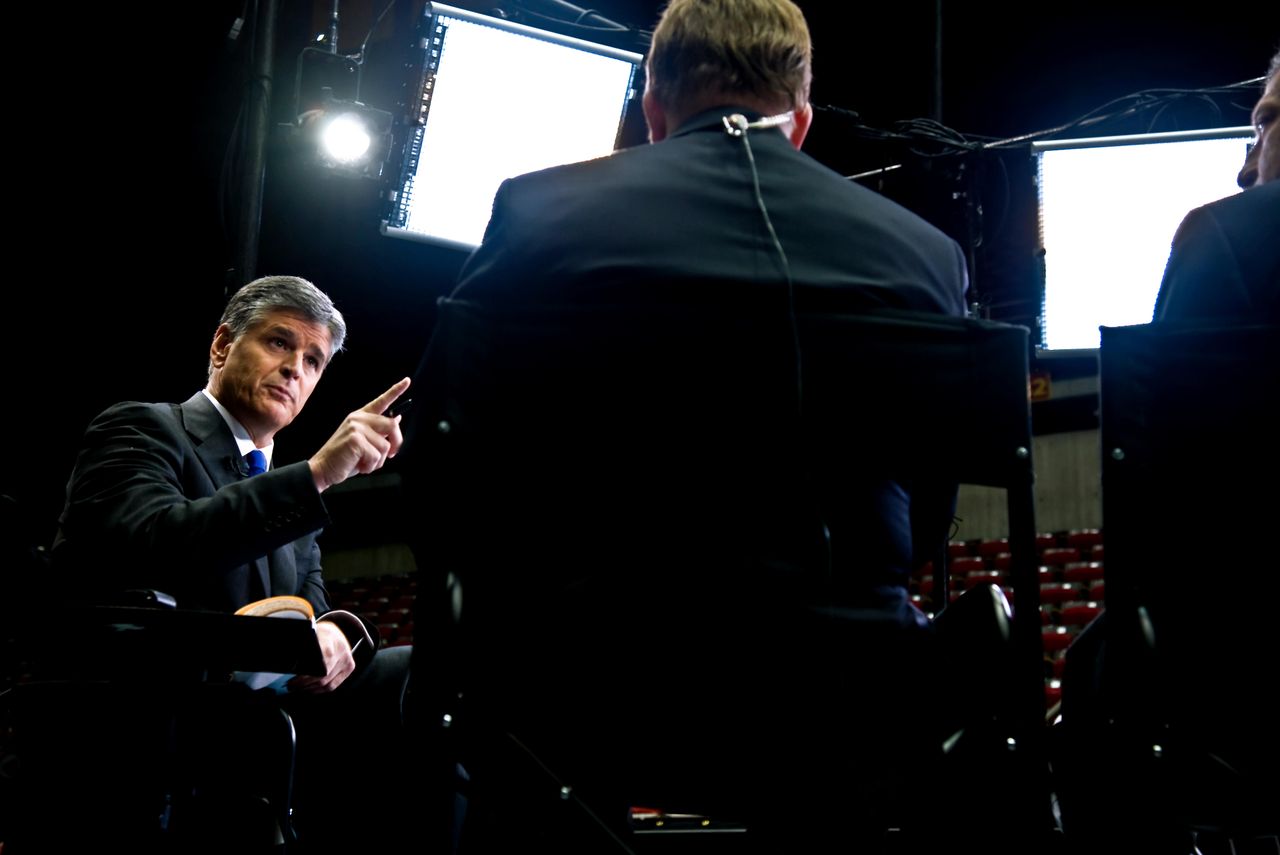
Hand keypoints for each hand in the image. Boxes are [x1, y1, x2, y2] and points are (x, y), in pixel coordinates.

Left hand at [288, 621, 355, 693]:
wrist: (337, 632)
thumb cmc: (320, 634)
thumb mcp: (310, 634)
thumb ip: (302, 648)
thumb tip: (287, 662)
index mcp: (329, 639)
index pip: (318, 661)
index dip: (305, 674)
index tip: (293, 678)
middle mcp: (340, 650)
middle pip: (321, 675)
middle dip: (303, 683)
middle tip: (290, 685)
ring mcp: (346, 660)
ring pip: (326, 683)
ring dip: (309, 688)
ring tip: (296, 688)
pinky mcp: (349, 667)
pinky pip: (333, 685)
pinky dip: (319, 690)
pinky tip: (309, 689)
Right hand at [309, 377, 409, 491]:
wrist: (323, 468)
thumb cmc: (345, 457)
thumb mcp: (364, 441)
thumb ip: (379, 430)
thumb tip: (397, 418)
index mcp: (361, 416)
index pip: (381, 401)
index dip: (396, 390)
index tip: (407, 381)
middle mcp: (358, 418)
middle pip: (392, 426)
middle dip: (396, 444)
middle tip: (392, 455)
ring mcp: (356, 427)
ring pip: (385, 445)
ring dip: (378, 460)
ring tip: (364, 462)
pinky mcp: (355, 439)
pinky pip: (376, 456)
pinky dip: (370, 466)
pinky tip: (359, 465)